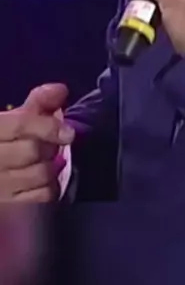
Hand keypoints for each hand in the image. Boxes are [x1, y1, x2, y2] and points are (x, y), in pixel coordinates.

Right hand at [0, 84, 74, 201]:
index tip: (67, 132)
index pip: (19, 126)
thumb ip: (37, 102)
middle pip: (32, 150)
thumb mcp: (12, 118)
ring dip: (52, 165)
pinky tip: (46, 178)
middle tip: (53, 143)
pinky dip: (50, 185)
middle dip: (50, 145)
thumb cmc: (2, 140)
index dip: (47, 127)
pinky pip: (40, 197)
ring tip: (48, 159)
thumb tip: (62, 90)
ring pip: (38, 174)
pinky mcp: (8, 204)